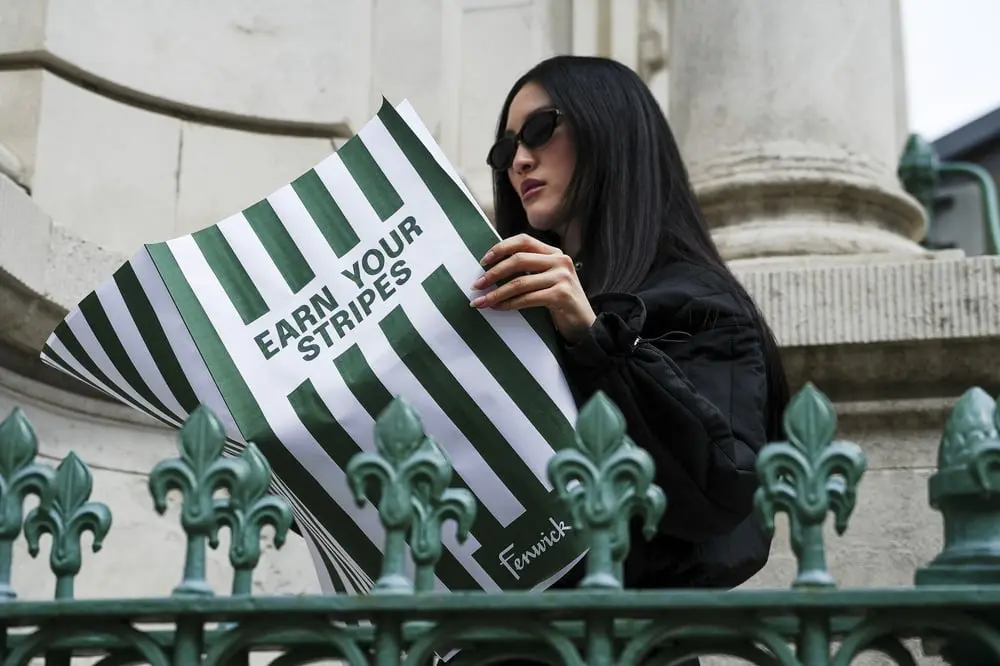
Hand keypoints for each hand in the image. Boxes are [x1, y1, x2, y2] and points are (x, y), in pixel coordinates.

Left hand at [470, 234, 595, 342]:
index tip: (483, 261)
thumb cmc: (560, 302)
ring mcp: (562, 277)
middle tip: (477, 285)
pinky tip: (498, 308)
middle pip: (518, 260)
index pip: (523, 240)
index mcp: (554, 252)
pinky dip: (508, 304)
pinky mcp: (561, 295)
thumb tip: (493, 270)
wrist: (585, 324)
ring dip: (496, 293)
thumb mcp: (548, 279)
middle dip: (493, 273)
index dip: (501, 248)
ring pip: (519, 282)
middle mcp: (560, 260)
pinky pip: (527, 299)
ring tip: (481, 301)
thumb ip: (530, 269)